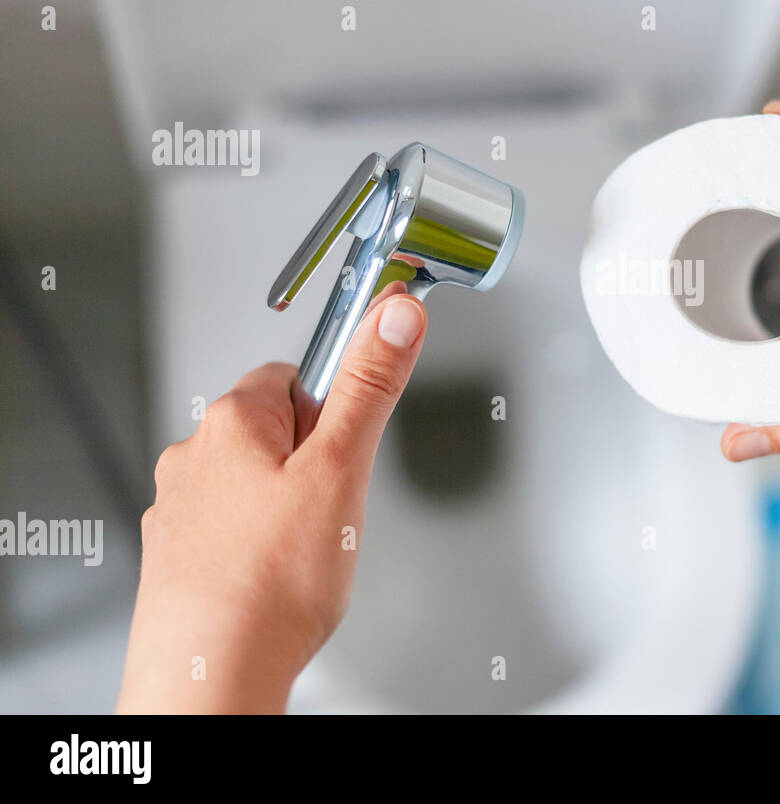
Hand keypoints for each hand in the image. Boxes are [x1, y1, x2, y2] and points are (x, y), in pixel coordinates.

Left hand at [117, 283, 426, 712]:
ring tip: (307, 552)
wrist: (211, 677)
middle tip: (335, 508)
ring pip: (255, 484)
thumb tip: (393, 313)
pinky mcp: (175, 556)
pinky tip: (277, 578)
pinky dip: (257, 545)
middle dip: (314, 462)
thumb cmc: (269, 585)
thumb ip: (369, 388)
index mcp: (231, 421)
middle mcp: (192, 456)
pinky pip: (232, 530)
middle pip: (276, 430)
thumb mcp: (342, 472)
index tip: (352, 439)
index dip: (335, 407)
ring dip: (286, 506)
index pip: (294, 374)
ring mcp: (178, 509)